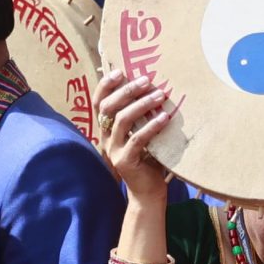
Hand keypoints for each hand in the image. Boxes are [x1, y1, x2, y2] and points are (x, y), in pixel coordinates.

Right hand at [95, 68, 175, 201]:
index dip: (106, 85)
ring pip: (122, 120)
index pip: (99, 102)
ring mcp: (113, 150)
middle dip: (127, 90)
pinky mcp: (125, 161)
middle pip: (109, 107)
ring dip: (142, 104)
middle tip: (147, 81)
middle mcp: (106, 138)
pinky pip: (137, 139)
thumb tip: (157, 87)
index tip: (120, 71)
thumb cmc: (149, 160)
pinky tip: (165, 117)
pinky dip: (151, 126)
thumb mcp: (143, 133)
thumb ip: (143, 115)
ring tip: (160, 95)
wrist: (147, 192)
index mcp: (107, 129)